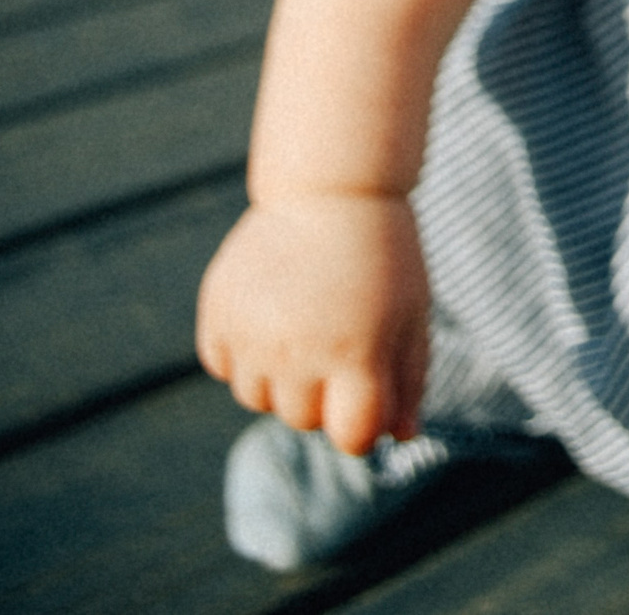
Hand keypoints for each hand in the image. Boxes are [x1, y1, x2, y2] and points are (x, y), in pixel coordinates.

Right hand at [197, 193, 431, 455]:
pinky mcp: (218, 313)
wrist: (331, 190)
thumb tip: (400, 437)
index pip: (351, 438)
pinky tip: (271, 312)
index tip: (368, 396)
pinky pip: (223, 365)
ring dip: (281, 378)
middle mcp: (298, 351)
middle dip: (324, 397)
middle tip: (338, 342)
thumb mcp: (411, 315)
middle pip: (302, 421)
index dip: (363, 425)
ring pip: (257, 398)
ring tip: (305, 323)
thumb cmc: (384, 257)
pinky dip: (243, 352)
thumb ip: (408, 381)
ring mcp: (251, 333)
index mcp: (356, 355)